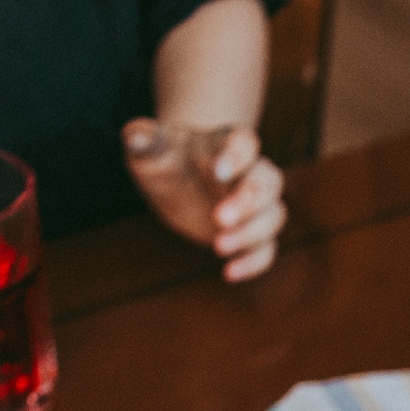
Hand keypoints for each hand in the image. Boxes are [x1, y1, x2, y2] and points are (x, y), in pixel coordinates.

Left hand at [123, 120, 285, 282]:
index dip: (237, 157)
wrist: (177, 185)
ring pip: (274, 217)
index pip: (245, 143)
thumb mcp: (148, 148)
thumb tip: (136, 137)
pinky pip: (267, 249)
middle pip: (268, 183)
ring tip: (217, 247)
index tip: (217, 172)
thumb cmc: (165, 160)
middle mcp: (250, 173)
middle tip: (219, 219)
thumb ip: (143, 139)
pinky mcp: (252, 234)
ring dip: (251, 234)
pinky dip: (253, 263)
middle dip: (248, 202)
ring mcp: (255, 206)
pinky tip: (228, 274)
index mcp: (227, 144)